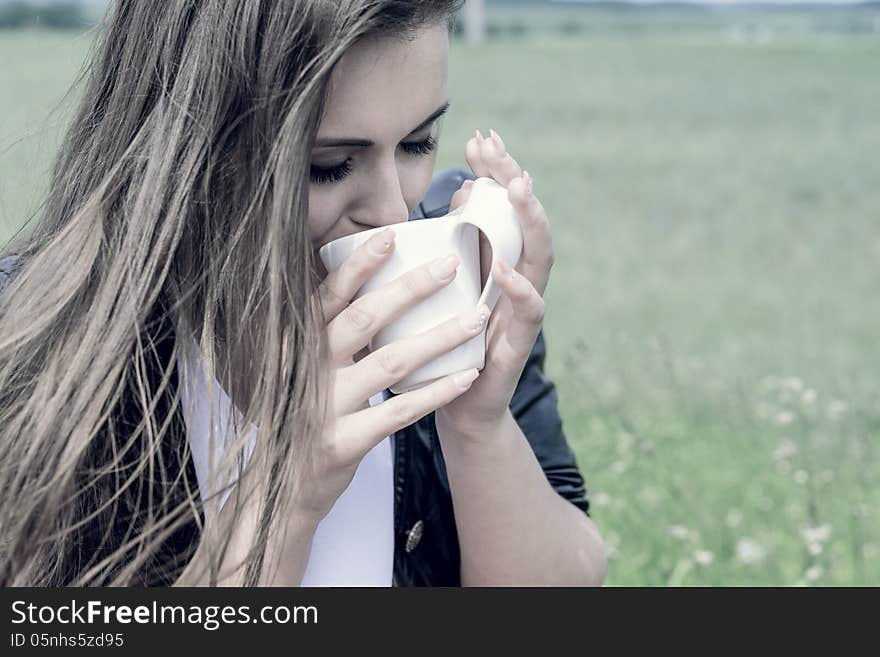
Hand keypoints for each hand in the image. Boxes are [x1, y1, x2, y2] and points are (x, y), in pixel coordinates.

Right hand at [293, 229, 492, 522]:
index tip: (391, 235)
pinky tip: (467, 376)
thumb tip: (376, 287)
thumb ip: (332, 334)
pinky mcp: (344, 442)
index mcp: (300, 346)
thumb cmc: (307, 414)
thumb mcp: (307, 369)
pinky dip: (436, 393)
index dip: (359, 265)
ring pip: (390, 363)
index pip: (329, 296)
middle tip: (451, 266)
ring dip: (438, 338)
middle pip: (364, 320)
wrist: (283, 485)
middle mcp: (309, 370)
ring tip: (476, 319)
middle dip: (410, 289)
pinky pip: (399, 413)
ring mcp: (325, 408)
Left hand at [435, 129, 552, 436]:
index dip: (497, 172)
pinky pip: (529, 311)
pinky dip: (519, 288)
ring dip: (530, 221)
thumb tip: (466, 189)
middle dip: (513, 181)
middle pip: (528, 222)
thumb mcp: (450, 285)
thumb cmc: (450, 342)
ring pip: (540, 258)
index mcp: (501, 263)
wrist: (457, 406)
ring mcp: (523, 310)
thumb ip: (461, 241)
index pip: (505, 209)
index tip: (480, 138)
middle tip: (496, 148)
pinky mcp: (520, 342)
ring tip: (517, 188)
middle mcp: (519, 280)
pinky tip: (505, 267)